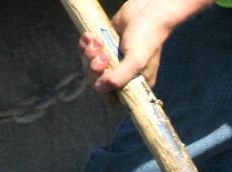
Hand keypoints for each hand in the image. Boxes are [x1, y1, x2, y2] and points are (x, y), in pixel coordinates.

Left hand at [78, 0, 214, 96]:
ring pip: (89, 66)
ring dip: (88, 54)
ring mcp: (112, 60)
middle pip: (97, 82)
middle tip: (103, 54)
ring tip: (97, 41)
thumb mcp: (136, 61)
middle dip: (94, 68)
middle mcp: (122, 75)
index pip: (113, 99)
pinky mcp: (103, 46)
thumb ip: (119, 77)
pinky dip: (85, 44)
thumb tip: (99, 88)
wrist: (145, 11)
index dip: (104, 90)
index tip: (104, 75)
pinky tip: (91, 36)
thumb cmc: (147, 37)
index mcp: (134, 84)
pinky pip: (86, 51)